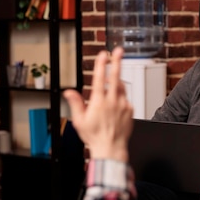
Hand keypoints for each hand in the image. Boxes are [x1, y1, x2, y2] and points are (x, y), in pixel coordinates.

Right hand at [63, 47, 132, 161]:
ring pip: (121, 87)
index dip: (101, 64)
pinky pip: (125, 99)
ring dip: (117, 80)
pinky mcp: (130, 110)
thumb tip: (69, 92)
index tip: (102, 55)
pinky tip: (115, 102)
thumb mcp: (79, 120)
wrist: (111, 148)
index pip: (99, 78)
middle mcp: (113, 101)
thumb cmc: (95, 136)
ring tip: (111, 80)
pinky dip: (120, 96)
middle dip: (117, 62)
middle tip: (118, 51)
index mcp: (99, 102)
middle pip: (115, 77)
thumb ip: (75, 103)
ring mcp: (123, 105)